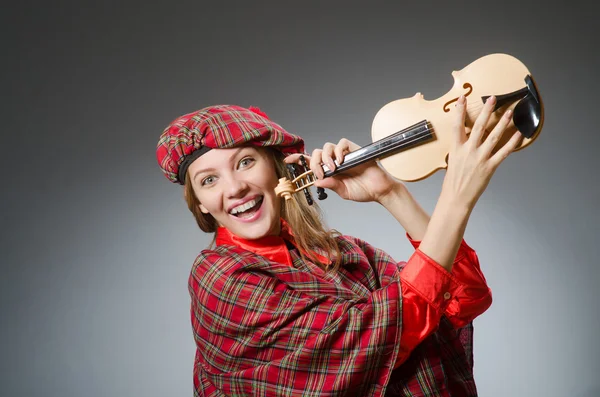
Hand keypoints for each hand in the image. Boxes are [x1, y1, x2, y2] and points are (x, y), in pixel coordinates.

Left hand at [284, 138, 403, 202]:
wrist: (380, 190)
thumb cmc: (363, 191)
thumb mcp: (343, 192)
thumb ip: (331, 185)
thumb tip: (316, 181)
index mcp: (329, 171)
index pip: (311, 162)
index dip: (298, 159)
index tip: (287, 160)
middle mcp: (335, 161)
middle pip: (316, 152)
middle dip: (314, 162)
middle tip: (321, 172)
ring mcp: (344, 155)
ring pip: (327, 146)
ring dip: (326, 157)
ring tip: (333, 168)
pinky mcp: (354, 150)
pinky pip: (342, 143)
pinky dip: (338, 151)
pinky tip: (341, 161)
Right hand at [441, 94, 522, 209]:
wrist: (456, 198)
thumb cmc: (453, 181)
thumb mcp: (452, 161)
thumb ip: (460, 148)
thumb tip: (468, 137)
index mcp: (456, 149)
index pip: (457, 125)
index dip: (459, 110)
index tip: (462, 98)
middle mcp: (468, 151)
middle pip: (478, 127)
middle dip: (486, 111)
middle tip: (493, 99)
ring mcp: (480, 158)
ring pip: (493, 137)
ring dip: (502, 123)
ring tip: (509, 113)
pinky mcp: (490, 167)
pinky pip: (504, 152)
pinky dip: (512, 142)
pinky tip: (519, 134)